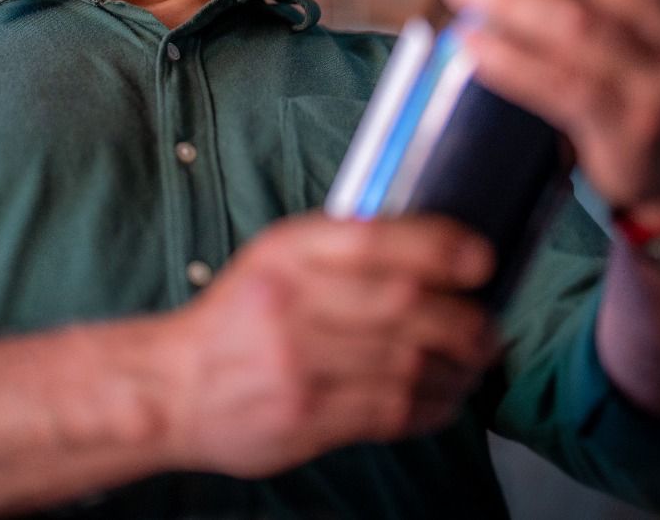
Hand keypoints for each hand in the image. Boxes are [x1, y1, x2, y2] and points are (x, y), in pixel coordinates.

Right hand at [160, 212, 497, 478]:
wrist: (172, 387)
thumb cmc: (238, 319)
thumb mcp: (275, 261)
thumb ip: (341, 250)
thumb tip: (435, 252)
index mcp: (286, 254)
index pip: (375, 240)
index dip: (440, 246)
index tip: (479, 259)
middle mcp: (291, 304)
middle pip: (404, 304)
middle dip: (464, 317)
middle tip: (486, 326)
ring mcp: (298, 366)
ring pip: (407, 363)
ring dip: (457, 366)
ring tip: (473, 362)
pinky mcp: (305, 419)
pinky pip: (391, 411)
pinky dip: (433, 404)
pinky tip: (444, 396)